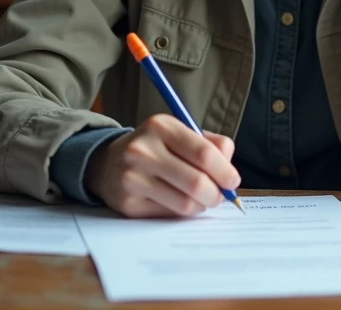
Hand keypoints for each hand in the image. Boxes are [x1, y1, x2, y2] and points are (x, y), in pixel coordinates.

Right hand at [85, 114, 240, 217]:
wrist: (108, 163)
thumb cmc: (155, 148)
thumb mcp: (179, 134)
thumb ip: (210, 145)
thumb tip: (230, 171)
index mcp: (161, 126)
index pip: (204, 153)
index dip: (225, 171)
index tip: (232, 181)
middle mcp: (143, 150)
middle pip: (197, 183)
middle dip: (216, 194)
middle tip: (219, 196)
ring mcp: (133, 178)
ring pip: (185, 204)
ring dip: (200, 206)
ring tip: (199, 199)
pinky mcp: (128, 204)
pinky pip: (169, 215)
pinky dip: (181, 212)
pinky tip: (177, 201)